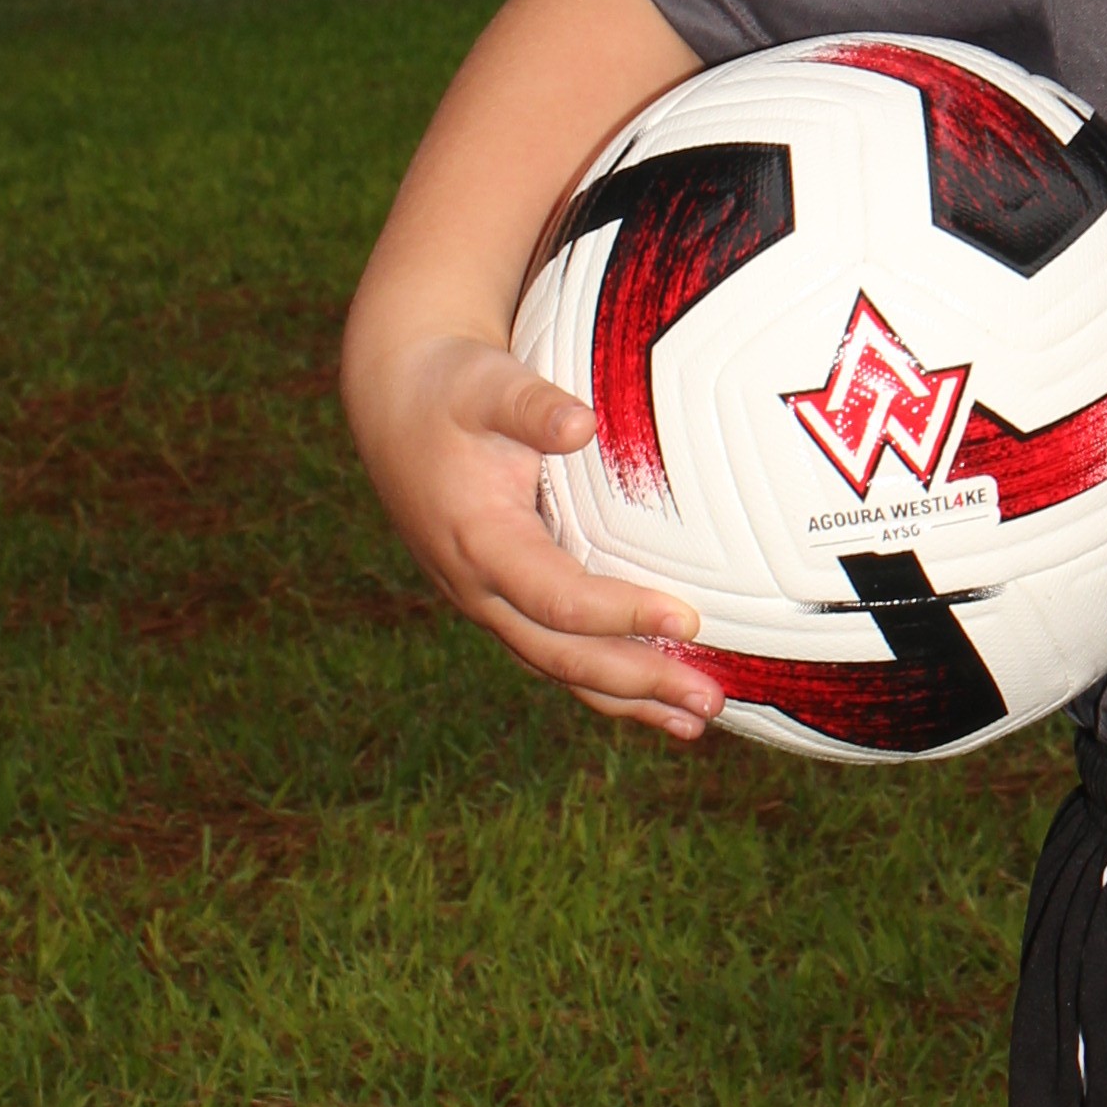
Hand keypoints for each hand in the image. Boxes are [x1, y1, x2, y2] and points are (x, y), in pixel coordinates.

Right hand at [349, 330, 721, 744]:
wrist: (397, 405)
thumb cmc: (455, 387)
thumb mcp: (487, 383)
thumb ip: (532, 404)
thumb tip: (582, 422)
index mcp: (479, 541)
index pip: (556, 596)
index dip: (620, 613)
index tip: (688, 619)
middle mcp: (479, 588)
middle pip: (562, 655)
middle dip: (637, 684)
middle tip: (709, 702)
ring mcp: (488, 601)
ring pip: (559, 667)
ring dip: (627, 699)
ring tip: (695, 722)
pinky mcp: (502, 600)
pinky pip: (556, 650)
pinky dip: (607, 680)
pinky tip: (658, 697)